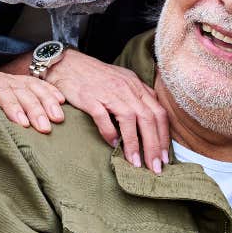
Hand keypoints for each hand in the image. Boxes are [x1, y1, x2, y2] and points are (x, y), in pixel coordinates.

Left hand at [0, 68, 65, 138]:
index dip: (11, 104)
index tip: (22, 123)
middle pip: (17, 87)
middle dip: (33, 107)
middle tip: (44, 127)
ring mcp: (4, 77)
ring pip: (29, 84)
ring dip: (45, 101)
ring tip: (57, 118)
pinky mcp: (15, 83)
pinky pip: (35, 83)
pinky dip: (48, 93)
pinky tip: (60, 102)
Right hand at [45, 50, 169, 173]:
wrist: (68, 64)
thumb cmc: (95, 76)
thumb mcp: (123, 82)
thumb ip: (137, 98)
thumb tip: (149, 122)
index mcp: (136, 86)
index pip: (158, 113)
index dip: (163, 136)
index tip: (163, 157)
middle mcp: (127, 88)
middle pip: (148, 118)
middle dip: (154, 146)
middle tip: (155, 168)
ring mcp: (109, 92)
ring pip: (129, 119)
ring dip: (134, 144)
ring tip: (136, 163)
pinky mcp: (90, 97)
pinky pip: (103, 117)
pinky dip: (109, 132)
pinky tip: (112, 145)